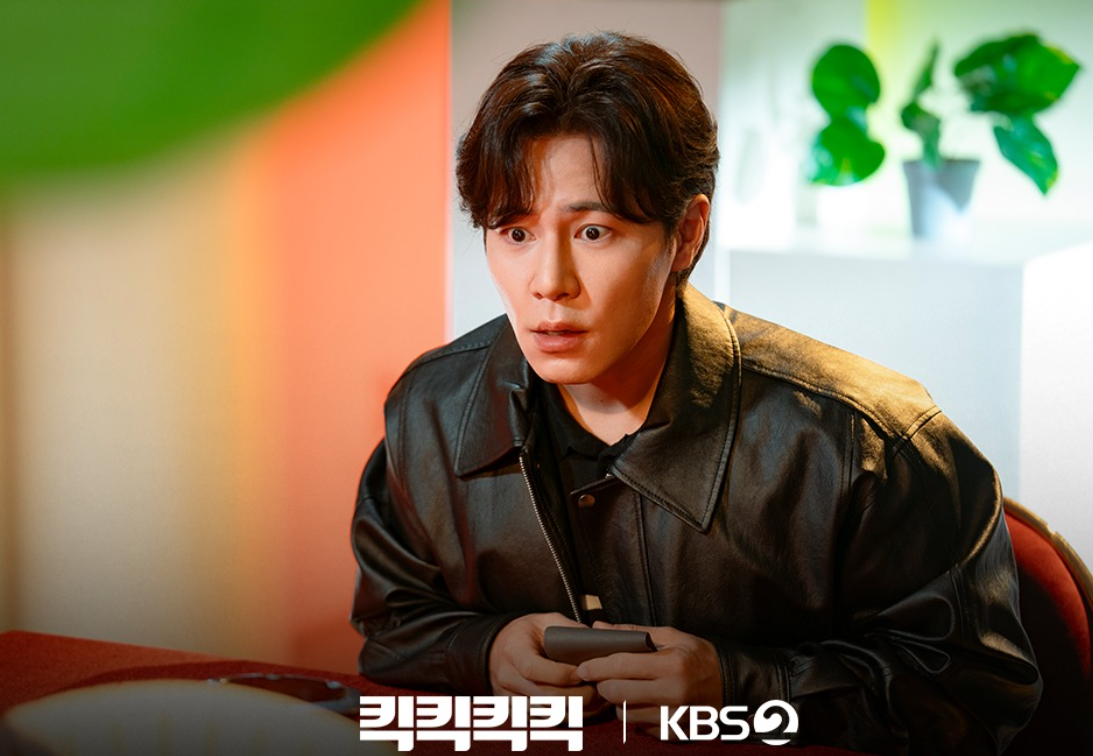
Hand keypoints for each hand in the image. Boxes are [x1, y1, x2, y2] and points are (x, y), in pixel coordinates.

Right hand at [489, 613, 608, 715]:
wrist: (498, 647)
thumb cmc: (526, 633)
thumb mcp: (546, 621)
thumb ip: (569, 630)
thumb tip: (598, 642)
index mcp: (513, 651)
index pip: (532, 669)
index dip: (560, 674)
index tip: (582, 672)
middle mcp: (507, 677)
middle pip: (543, 696)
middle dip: (575, 695)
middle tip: (598, 689)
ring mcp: (509, 697)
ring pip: (546, 712)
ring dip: (574, 709)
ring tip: (595, 699)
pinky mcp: (515, 711)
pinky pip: (544, 720)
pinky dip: (565, 716)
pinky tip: (582, 708)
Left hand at [575, 621, 721, 732]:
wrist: (731, 684)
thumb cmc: (698, 656)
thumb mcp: (671, 636)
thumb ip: (634, 633)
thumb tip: (600, 629)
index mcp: (671, 665)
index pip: (621, 666)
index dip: (596, 666)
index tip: (583, 665)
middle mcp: (672, 694)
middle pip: (616, 693)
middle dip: (603, 684)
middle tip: (603, 676)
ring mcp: (673, 717)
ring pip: (624, 714)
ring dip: (618, 702)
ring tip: (626, 688)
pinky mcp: (674, 733)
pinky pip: (639, 727)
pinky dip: (635, 715)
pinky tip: (644, 702)